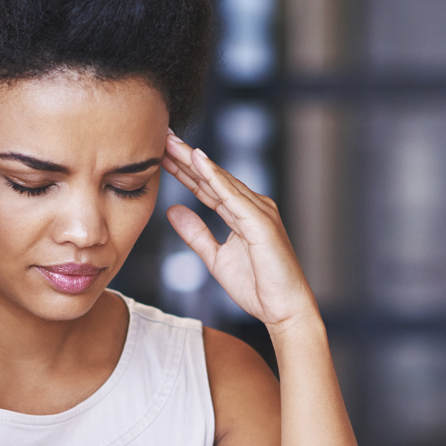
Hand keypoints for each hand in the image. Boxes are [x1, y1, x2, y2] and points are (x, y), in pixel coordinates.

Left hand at [163, 131, 318, 331]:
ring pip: (220, 180)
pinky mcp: (261, 221)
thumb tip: (174, 211)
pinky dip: (215, 177)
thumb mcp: (216, 258)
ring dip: (195, 160)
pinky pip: (233, 196)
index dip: (184, 170)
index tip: (161, 153)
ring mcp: (258, 211)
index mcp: (241, 213)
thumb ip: (197, 234)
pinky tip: (199, 160)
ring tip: (172, 142)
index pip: (207, 186)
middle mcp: (252, 206)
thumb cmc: (258, 286)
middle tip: (161, 136)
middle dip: (186, 157)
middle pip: (212, 177)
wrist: (284, 309)